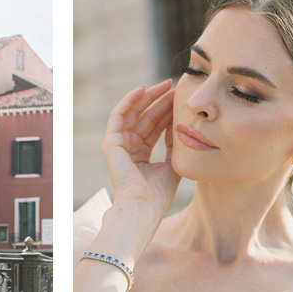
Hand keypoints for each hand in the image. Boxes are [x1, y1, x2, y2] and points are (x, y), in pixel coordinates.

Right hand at [102, 79, 179, 216]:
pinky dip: (129, 100)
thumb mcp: (172, 164)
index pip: (154, 127)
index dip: (167, 112)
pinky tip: (143, 89)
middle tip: (176, 87)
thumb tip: (181, 127)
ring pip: (133, 113)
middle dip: (160, 101)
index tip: (181, 99)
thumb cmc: (158, 194)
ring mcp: (118, 145)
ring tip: (166, 85)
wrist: (144, 206)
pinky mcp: (111, 143)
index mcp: (141, 155)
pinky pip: (119, 115)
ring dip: (149, 97)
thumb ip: (174, 146)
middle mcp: (128, 148)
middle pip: (145, 117)